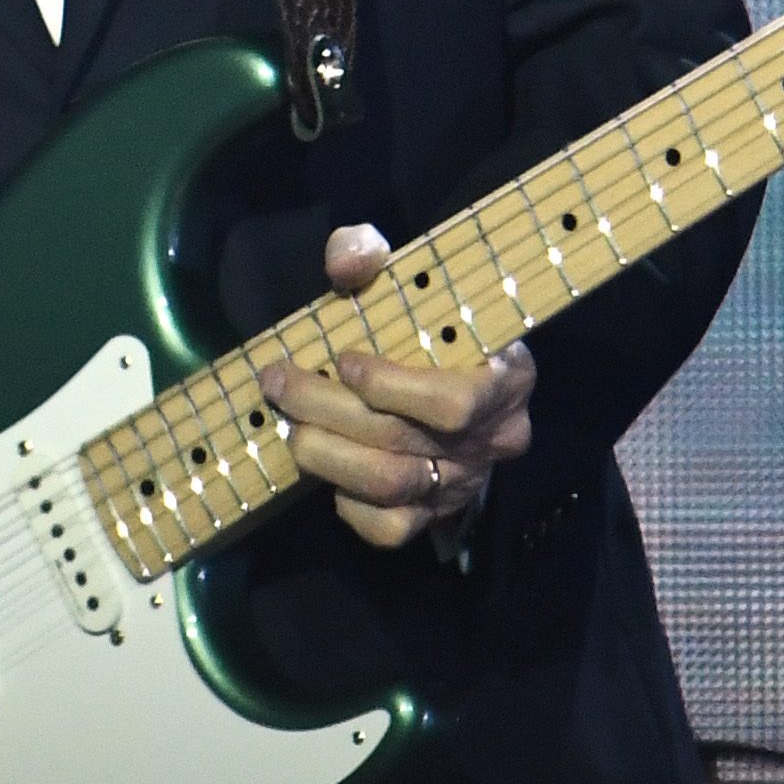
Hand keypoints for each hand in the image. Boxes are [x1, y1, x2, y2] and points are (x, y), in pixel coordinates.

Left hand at [258, 223, 535, 548]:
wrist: (459, 369)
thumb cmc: (431, 318)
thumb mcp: (406, 275)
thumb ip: (370, 254)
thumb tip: (345, 262)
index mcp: (506, 378)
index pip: (455, 404)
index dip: (393, 388)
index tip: (344, 360)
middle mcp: (495, 439)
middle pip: (403, 443)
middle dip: (327, 411)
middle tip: (277, 381)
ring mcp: (465, 482)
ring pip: (391, 487)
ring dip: (326, 457)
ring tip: (291, 426)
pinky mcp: (437, 516)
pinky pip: (391, 529)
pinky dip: (350, 505)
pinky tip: (328, 471)